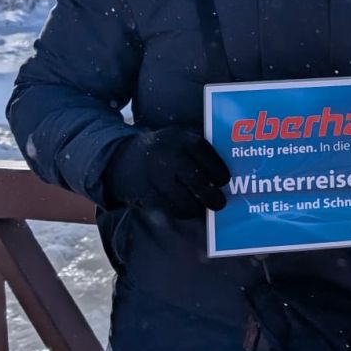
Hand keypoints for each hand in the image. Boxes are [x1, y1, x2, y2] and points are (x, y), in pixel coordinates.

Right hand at [103, 127, 229, 217]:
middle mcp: (171, 157)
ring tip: (202, 208)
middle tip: (219, 203)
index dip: (220, 173)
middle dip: (212, 196)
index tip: (224, 181)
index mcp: (183, 140)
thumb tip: (228, 173)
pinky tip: (186, 210)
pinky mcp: (148, 194)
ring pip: (186, 200)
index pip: (209, 159)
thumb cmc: (162, 149)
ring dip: (197, 207)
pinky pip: (171, 209)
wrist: (123, 159)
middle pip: (199, 182)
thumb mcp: (179, 139)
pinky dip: (182, 212)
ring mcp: (158, 177)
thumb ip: (199, 150)